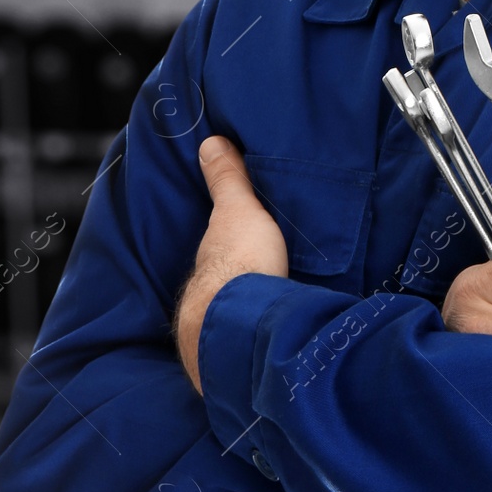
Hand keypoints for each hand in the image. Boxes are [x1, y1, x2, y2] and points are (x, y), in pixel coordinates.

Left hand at [176, 136, 288, 394]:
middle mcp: (213, 292)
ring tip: (279, 307)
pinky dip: (265, 332)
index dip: (232, 244)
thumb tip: (209, 142)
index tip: (247, 243)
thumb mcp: (239, 211)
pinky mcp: (246, 349)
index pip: (220, 248)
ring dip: (255, 309)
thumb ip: (229, 181)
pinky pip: (256, 335)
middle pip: (229, 283)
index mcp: (214, 259)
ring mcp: (226, 323)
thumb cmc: (239, 266)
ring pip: (240, 311)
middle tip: (270, 275)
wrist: (240, 325)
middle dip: (244, 282)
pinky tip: (282, 333)